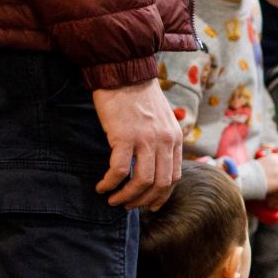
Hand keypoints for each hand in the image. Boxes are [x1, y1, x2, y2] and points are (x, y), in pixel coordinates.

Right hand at [93, 79, 182, 209]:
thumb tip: (156, 165)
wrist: (124, 72)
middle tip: (127, 206)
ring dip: (126, 196)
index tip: (149, 205)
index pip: (174, 177)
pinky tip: (101, 186)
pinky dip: (110, 183)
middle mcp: (165, 141)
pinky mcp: (124, 136)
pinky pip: (119, 170)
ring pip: (142, 181)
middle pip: (160, 184)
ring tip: (113, 200)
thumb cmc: (139, 97)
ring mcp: (146, 139)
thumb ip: (163, 141)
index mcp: (175, 139)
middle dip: (143, 201)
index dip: (162, 195)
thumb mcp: (162, 120)